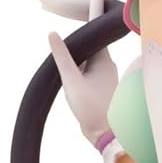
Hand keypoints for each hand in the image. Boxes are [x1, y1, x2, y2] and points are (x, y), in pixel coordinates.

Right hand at [48, 31, 118, 148]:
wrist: (103, 133)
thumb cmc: (90, 107)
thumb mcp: (71, 79)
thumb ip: (62, 57)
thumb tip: (53, 35)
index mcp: (105, 61)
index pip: (95, 37)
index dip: (83, 32)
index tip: (72, 29)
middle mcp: (108, 67)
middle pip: (90, 49)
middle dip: (76, 51)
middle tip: (64, 58)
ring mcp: (105, 78)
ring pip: (88, 63)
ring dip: (76, 65)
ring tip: (67, 74)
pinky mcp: (101, 88)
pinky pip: (89, 74)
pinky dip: (79, 75)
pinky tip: (72, 84)